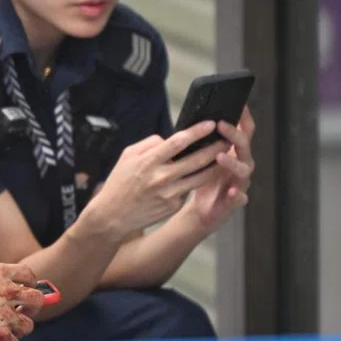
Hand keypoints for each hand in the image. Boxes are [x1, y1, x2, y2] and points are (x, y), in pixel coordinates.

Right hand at [0, 260, 43, 340]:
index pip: (29, 275)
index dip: (30, 284)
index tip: (24, 290)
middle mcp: (8, 291)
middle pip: (37, 300)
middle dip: (32, 308)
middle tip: (22, 312)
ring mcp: (5, 313)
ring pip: (28, 325)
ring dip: (19, 328)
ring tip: (9, 330)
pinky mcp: (0, 333)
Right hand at [87, 121, 231, 237]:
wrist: (112, 216)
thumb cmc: (119, 184)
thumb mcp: (126, 157)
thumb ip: (149, 144)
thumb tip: (168, 139)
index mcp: (148, 162)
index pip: (178, 142)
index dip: (196, 132)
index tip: (211, 124)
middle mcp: (161, 178)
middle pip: (195, 160)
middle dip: (215, 147)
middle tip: (228, 139)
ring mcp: (169, 194)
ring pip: (200, 177)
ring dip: (216, 166)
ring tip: (226, 156)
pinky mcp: (173, 206)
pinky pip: (189, 190)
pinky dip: (197, 181)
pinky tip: (206, 174)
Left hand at [182, 107, 255, 233]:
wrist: (201, 210)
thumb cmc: (202, 180)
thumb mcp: (201, 159)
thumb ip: (204, 142)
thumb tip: (194, 120)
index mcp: (235, 153)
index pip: (244, 131)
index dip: (243, 118)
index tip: (239, 103)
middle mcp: (242, 165)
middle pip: (244, 147)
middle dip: (234, 135)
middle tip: (221, 125)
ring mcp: (240, 183)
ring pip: (244, 170)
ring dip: (233, 162)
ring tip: (220, 156)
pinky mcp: (235, 201)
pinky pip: (240, 197)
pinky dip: (238, 195)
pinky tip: (233, 192)